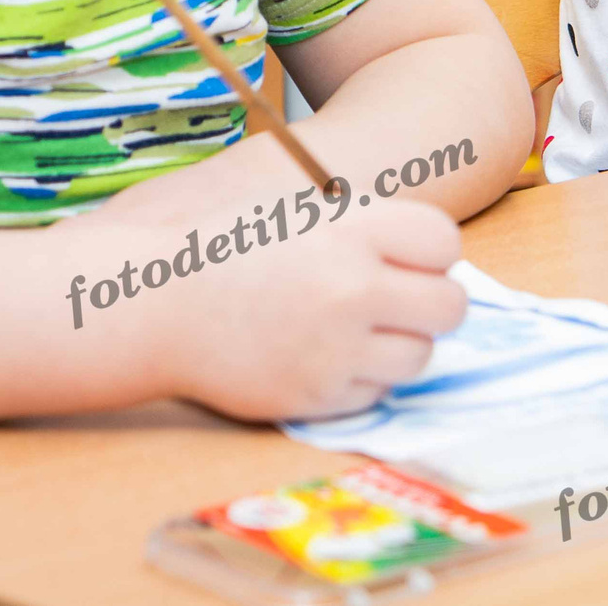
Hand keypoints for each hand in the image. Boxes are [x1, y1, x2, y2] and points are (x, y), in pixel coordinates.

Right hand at [93, 138, 465, 421]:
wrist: (159, 304)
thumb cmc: (230, 248)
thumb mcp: (301, 211)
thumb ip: (369, 228)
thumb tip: (434, 258)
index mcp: (352, 230)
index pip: (444, 244)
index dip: (430, 254)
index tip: (408, 260)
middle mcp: (352, 289)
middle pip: (449, 306)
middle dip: (430, 302)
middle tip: (398, 301)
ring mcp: (336, 349)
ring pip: (419, 356)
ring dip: (400, 344)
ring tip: (359, 330)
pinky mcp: (317, 397)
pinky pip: (376, 392)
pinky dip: (362, 378)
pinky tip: (327, 356)